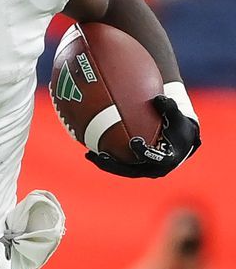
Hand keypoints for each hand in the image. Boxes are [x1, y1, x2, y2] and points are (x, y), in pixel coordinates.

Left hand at [85, 95, 200, 177]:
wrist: (180, 139)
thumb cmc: (178, 126)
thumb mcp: (177, 117)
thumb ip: (169, 108)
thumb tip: (159, 98)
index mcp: (168, 160)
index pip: (156, 159)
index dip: (145, 152)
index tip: (134, 142)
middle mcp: (154, 169)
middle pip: (132, 170)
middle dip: (116, 165)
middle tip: (102, 156)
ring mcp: (143, 170)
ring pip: (122, 169)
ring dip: (106, 164)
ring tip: (89, 155)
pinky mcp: (135, 167)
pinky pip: (118, 163)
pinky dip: (106, 157)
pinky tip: (89, 149)